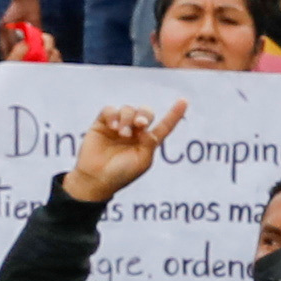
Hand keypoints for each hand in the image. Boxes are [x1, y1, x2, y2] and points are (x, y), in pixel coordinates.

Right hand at [63, 101, 180, 203]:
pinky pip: (110, 110)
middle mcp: (134, 132)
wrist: (96, 179)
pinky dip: (113, 115)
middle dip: (145, 114)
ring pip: (128, 109)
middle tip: (140, 124)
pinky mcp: (102, 124)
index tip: (184, 101)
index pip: (164, 126)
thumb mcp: (142, 162)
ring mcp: (118, 127)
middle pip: (145, 112)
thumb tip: (147, 128)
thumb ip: (150, 144)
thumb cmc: (121, 174)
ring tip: (122, 134)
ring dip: (127, 119)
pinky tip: (113, 127)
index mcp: (147, 142)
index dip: (174, 114)